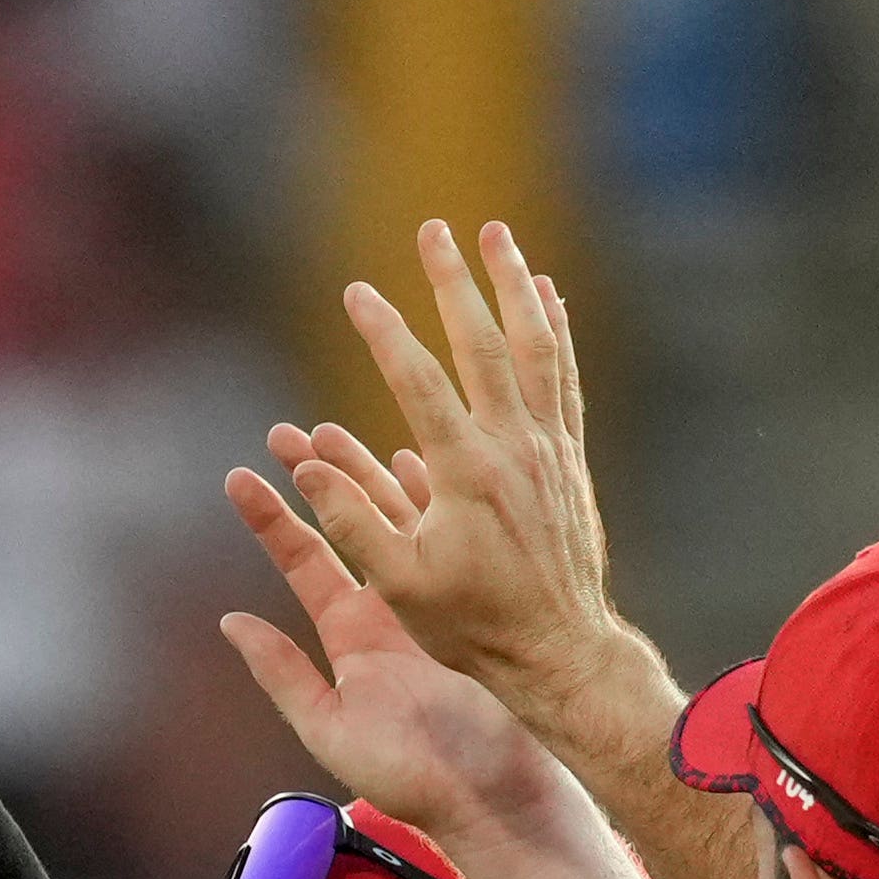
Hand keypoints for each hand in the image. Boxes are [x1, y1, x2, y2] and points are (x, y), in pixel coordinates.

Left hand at [210, 455, 577, 843]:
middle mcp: (389, 613)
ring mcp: (436, 603)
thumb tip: (230, 622)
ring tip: (339, 431)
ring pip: (396, 523)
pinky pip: (452, 538)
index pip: (305, 562)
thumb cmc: (415, 775)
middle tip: (285, 431)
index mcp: (351, 639)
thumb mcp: (332, 727)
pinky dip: (435, 501)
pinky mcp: (476, 603)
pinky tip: (420, 461)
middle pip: (346, 530)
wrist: (495, 795)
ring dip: (368, 476)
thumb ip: (283, 674)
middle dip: (316, 479)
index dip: (272, 519)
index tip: (240, 476)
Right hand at [272, 219, 651, 741]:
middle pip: (483, 343)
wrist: (559, 648)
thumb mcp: (398, 585)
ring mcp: (547, 447)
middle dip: (455, 281)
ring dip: (514, 284)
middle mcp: (512, 446)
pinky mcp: (567, 457)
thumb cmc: (472, 626)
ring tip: (498, 235)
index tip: (356, 292)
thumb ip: (352, 520)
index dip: (385, 333)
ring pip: (534, 346)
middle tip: (434, 229)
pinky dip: (554, 329)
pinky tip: (546, 296)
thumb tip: (311, 464)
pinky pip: (562, 376)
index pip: (418, 381)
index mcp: (465, 472)